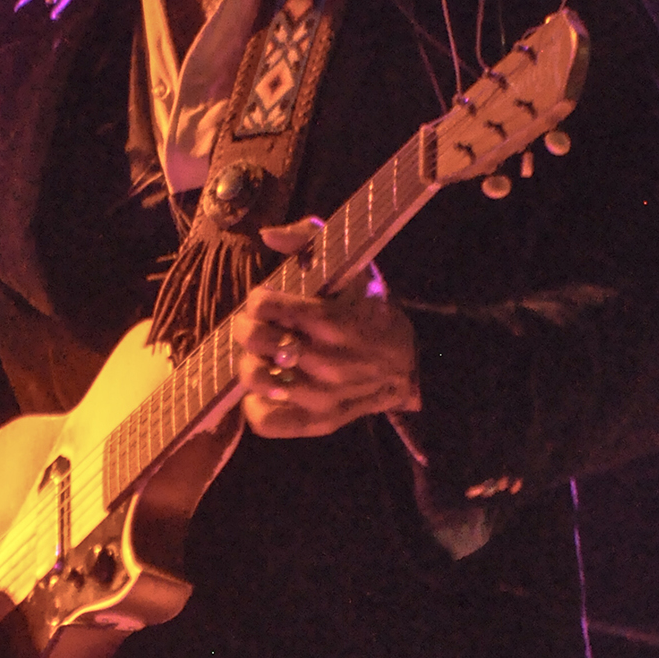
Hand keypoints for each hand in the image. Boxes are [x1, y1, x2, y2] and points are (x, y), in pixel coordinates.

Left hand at [233, 224, 419, 437]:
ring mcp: (322, 396)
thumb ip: (312, 238)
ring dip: (251, 362)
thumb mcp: (357, 267)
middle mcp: (328, 361)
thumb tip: (268, 235)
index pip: (265, 306)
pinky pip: (264, 420)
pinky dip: (256, 404)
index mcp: (334, 320)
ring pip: (254, 379)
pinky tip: (271, 387)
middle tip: (258, 326)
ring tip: (264, 356)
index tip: (269, 301)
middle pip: (255, 340)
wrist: (410, 367)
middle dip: (248, 327)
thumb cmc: (374, 311)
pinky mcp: (317, 422)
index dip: (260, 300)